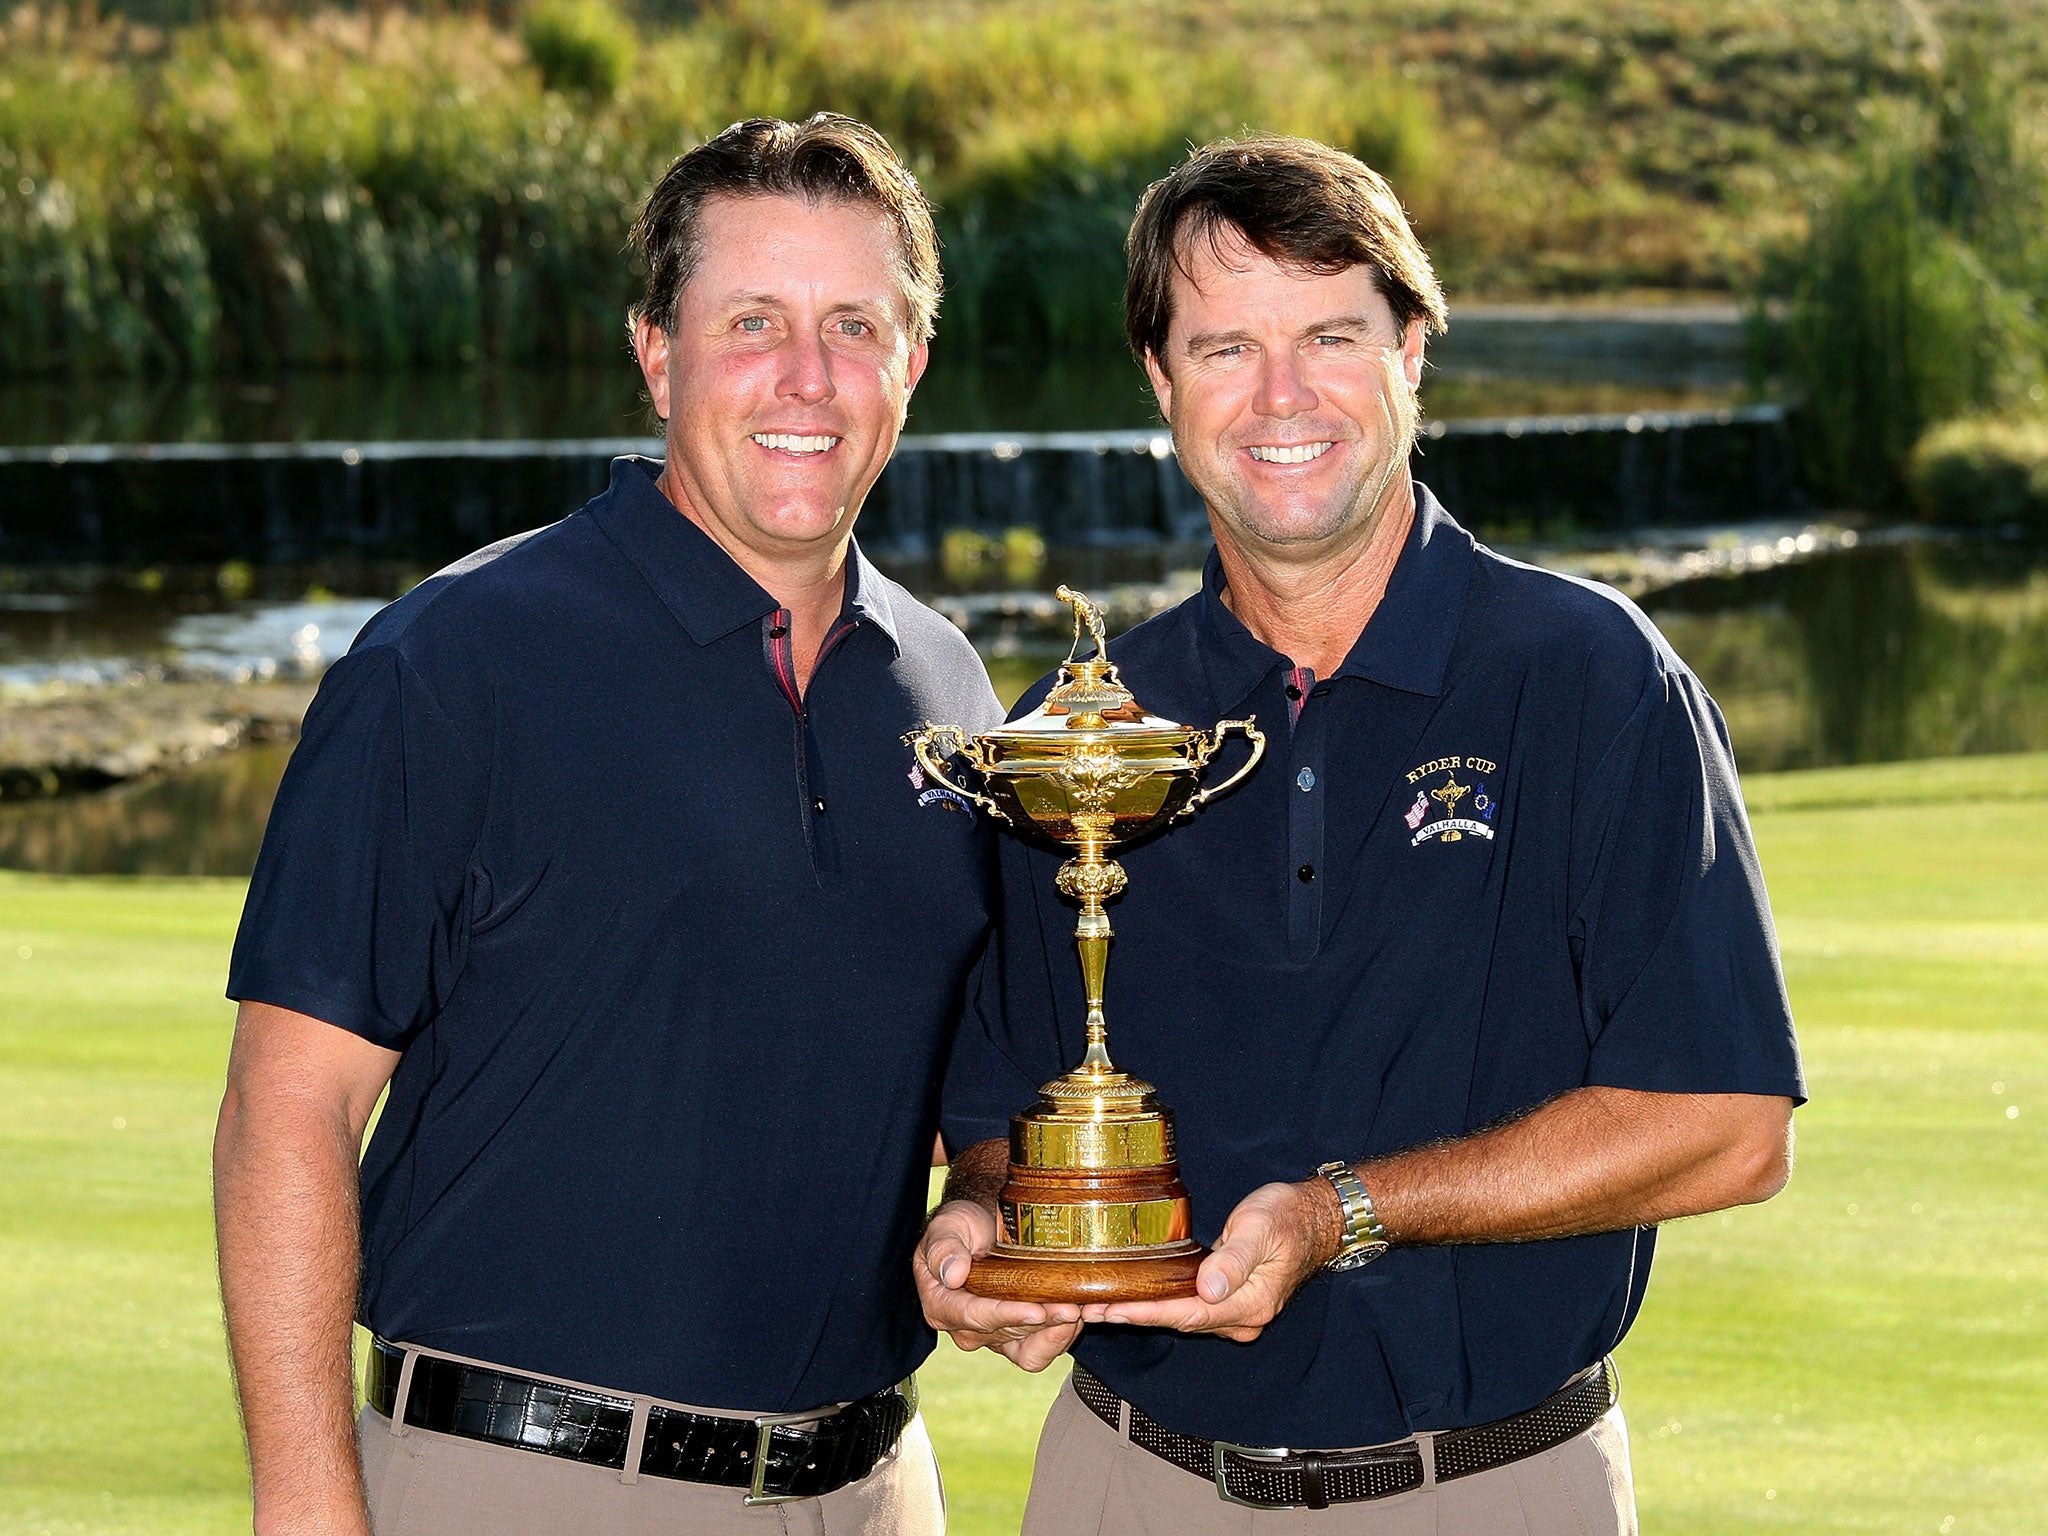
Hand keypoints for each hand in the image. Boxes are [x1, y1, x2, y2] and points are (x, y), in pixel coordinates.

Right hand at [915, 1199, 1082, 1371]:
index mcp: (943, 1306)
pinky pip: (1044, 1349)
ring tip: (1082, 1309)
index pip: (974, 1316)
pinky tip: (1084, 1314)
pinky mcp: (1022, 1338)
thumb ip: (944, 1247)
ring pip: (1031, 1348)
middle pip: (1009, 1333)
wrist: (986, 1224)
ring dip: (1059, 1331)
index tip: (1034, 1310)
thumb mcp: (947, 1226)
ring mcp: (997, 1335)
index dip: (1006, 1315)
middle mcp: (969, 1327)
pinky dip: (1066, 1335)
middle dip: (1042, 1321)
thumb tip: (951, 1275)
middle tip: (1071, 1306)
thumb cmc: (963, 1226)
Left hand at [1081, 1179, 1337, 1342]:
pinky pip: (1188, 1307)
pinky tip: (1132, 1297)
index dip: (1149, 1313)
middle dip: (1134, 1316)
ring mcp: (1235, 1311)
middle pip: (1179, 1321)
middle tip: (1088, 1310)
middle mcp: (1241, 1317)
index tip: (1113, 1310)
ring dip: (1141, 1312)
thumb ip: (1235, 1258)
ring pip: (1181, 1316)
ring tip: (1097, 1306)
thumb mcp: (1261, 1229)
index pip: (1189, 1314)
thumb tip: (1209, 1288)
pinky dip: (1158, 1303)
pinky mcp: (1229, 1300)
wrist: (1315, 1219)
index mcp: (1251, 1304)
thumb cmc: (1288, 1217)